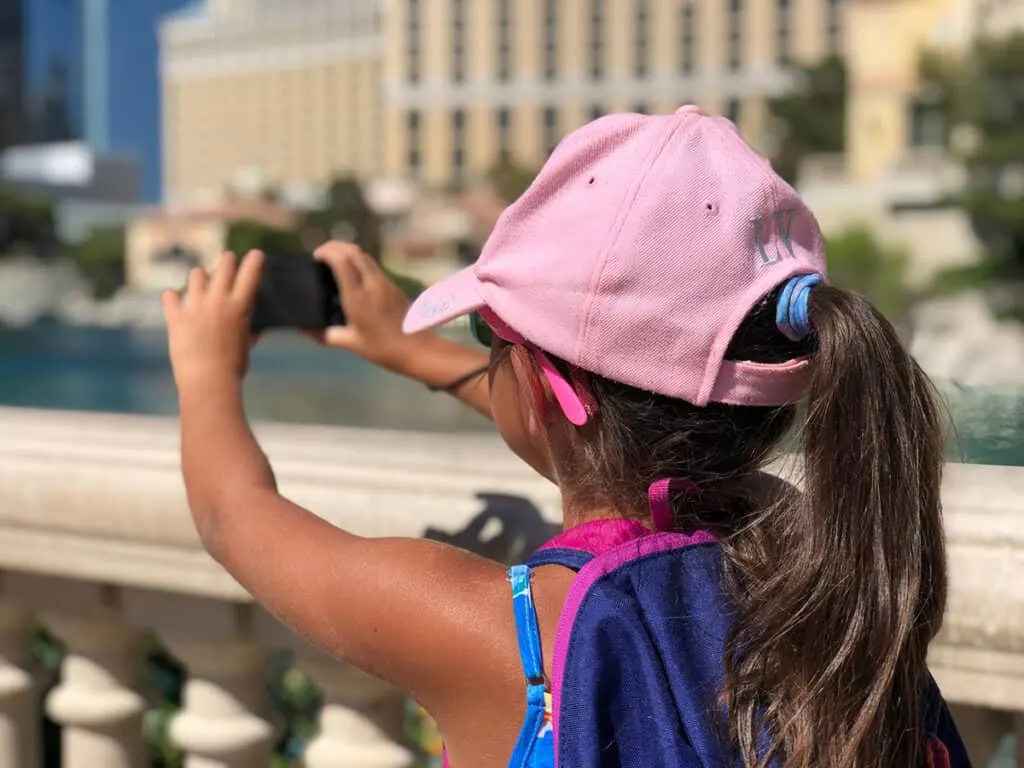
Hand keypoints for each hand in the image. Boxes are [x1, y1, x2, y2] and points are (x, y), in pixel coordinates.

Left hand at [162, 250, 262, 388]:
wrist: (208, 382)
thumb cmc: (233, 367)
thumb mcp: (246, 344)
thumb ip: (248, 329)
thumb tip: (254, 327)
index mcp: (240, 307)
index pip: (251, 273)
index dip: (255, 260)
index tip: (256, 254)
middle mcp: (218, 301)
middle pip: (223, 265)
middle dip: (227, 262)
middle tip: (227, 264)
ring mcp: (195, 307)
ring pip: (196, 274)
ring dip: (201, 278)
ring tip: (201, 285)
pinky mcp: (176, 317)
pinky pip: (170, 296)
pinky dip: (173, 298)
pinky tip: (175, 302)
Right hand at [312, 242, 422, 367]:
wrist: (417, 348)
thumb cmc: (382, 348)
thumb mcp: (350, 343)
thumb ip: (325, 335)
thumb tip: (304, 330)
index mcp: (358, 296)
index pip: (342, 261)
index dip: (327, 252)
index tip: (316, 256)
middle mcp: (372, 283)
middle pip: (354, 251)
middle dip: (335, 246)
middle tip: (322, 254)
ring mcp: (385, 282)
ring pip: (365, 256)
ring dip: (348, 253)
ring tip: (335, 262)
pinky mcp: (393, 285)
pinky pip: (373, 266)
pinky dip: (359, 263)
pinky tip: (353, 275)